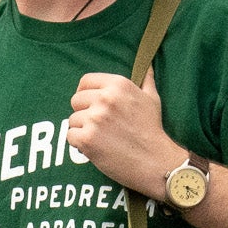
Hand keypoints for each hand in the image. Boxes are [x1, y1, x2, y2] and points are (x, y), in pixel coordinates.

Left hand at [67, 67, 179, 198]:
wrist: (156, 161)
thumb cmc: (153, 130)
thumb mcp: (152, 99)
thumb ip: (145, 80)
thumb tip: (147, 65)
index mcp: (118, 85)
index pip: (85, 81)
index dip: (84, 93)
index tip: (89, 104)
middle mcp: (105, 98)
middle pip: (76, 101)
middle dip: (83, 113)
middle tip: (98, 126)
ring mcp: (95, 119)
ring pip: (73, 120)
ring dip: (82, 130)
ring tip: (100, 139)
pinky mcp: (87, 139)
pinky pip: (71, 136)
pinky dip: (79, 144)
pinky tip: (94, 148)